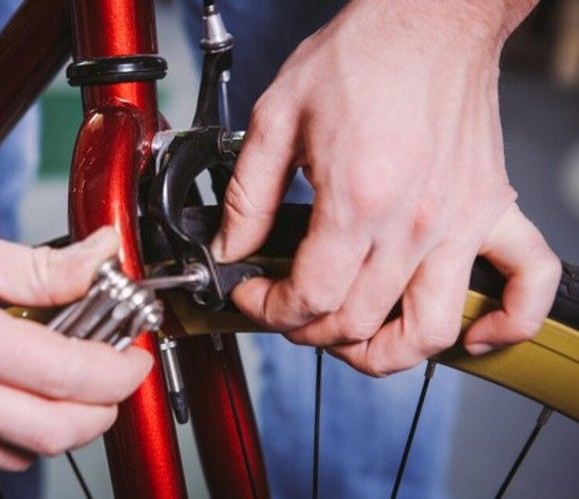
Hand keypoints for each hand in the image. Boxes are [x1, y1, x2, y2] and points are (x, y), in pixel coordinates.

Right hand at [0, 172, 151, 469]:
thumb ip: (44, 267)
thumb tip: (101, 258)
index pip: (65, 376)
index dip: (118, 373)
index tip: (134, 358)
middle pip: (50, 433)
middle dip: (102, 411)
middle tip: (115, 376)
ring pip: (15, 456)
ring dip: (59, 428)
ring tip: (69, 384)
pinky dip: (13, 437)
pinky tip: (19, 399)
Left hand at [212, 0, 559, 375]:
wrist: (428, 19)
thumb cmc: (360, 58)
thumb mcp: (277, 119)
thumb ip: (247, 196)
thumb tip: (231, 249)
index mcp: (356, 200)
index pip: (309, 296)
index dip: (269, 310)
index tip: (254, 295)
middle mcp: (412, 223)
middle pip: (356, 321)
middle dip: (306, 329)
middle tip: (288, 309)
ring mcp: (459, 222)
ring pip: (431, 329)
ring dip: (385, 353)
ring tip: (353, 340)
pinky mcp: (493, 211)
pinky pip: (529, 282)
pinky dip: (507, 323)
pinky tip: (472, 335)